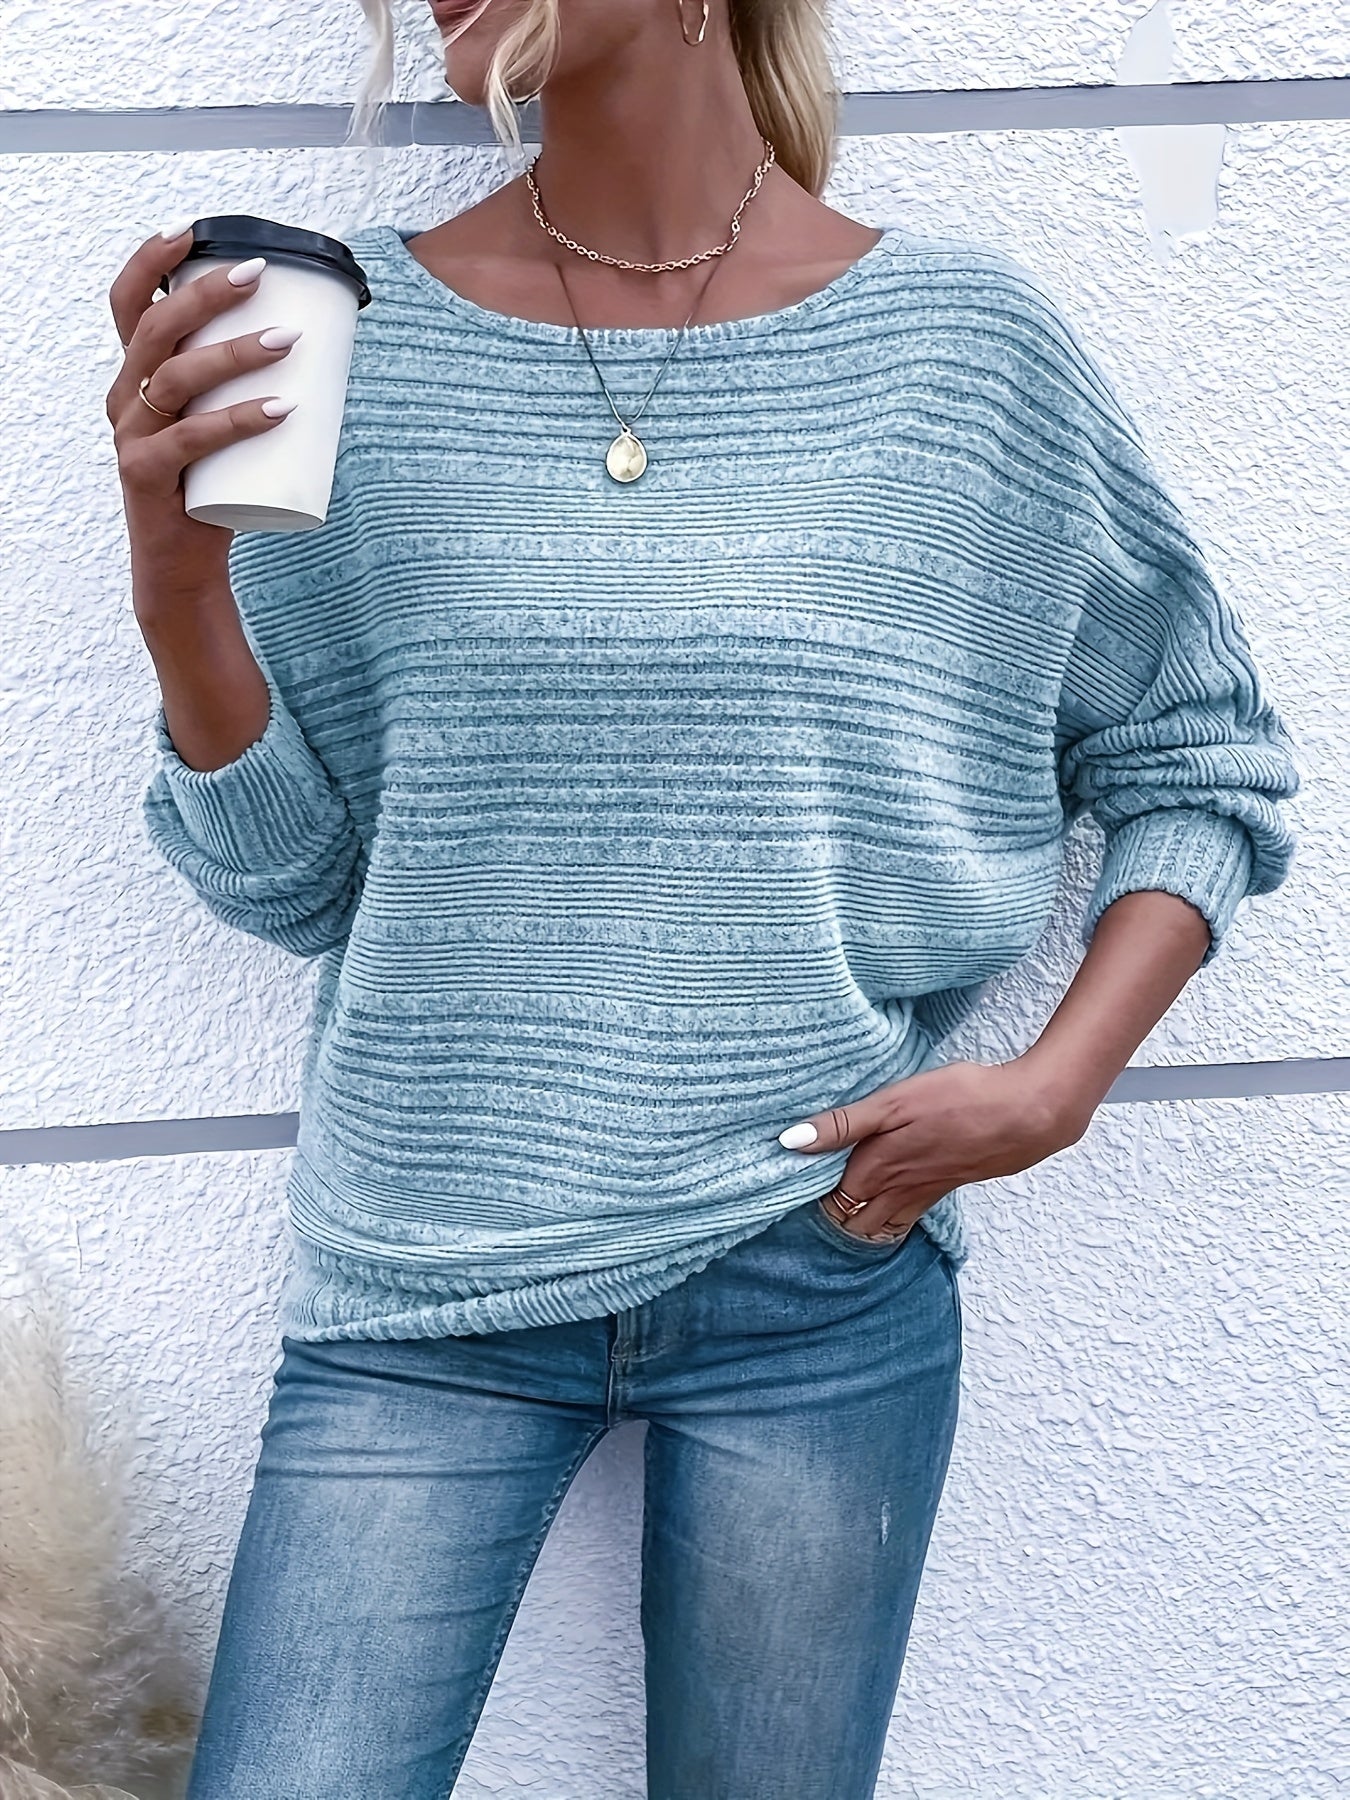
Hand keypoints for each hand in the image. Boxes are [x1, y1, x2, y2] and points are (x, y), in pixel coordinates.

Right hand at [104, 224, 299, 618]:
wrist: (185, 566)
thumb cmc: (211, 488)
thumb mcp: (223, 427)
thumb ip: (248, 388)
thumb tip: (322, 346)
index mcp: (137, 377)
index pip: (129, 305)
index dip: (150, 263)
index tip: (191, 231)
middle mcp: (125, 398)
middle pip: (155, 328)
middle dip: (206, 292)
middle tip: (259, 275)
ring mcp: (131, 436)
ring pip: (175, 377)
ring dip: (234, 352)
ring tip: (287, 341)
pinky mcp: (146, 475)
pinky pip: (191, 438)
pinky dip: (237, 421)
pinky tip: (279, 410)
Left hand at [778, 1057, 1089, 1239]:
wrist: (1026, 1115)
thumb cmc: (959, 1100)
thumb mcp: (893, 1103)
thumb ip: (843, 1124)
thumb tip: (790, 1142)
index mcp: (877, 1167)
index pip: (830, 1196)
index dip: (809, 1193)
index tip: (789, 1186)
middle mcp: (897, 1187)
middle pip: (853, 1220)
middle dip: (831, 1217)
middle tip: (808, 1201)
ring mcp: (925, 1190)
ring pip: (881, 1223)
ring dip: (859, 1222)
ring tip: (839, 1212)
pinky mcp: (947, 1185)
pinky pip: (908, 1215)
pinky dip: (889, 1219)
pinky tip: (885, 1208)